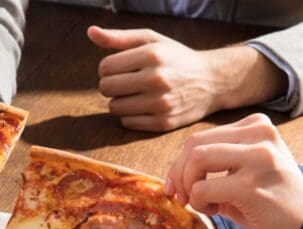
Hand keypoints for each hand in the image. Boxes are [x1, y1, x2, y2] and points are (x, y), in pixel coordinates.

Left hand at [88, 27, 284, 131]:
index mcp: (152, 55)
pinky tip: (144, 106)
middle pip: (106, 88)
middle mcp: (157, 79)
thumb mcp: (152, 40)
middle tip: (125, 82)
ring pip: (114, 107)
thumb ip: (119, 37)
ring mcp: (160, 103)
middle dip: (111, 85)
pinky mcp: (163, 122)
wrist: (212, 81)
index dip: (108, 68)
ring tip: (136, 94)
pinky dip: (130, 116)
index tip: (120, 68)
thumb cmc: (176, 58)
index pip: (105, 67)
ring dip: (120, 101)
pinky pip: (127, 122)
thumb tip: (90, 31)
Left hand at [163, 114, 302, 228]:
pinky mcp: (252, 185)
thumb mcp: (245, 172)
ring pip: (196, 160)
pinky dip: (200, 204)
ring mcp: (259, 158)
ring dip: (189, 188)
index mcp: (258, 126)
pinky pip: (202, 188)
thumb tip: (174, 173)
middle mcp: (261, 134)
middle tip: (182, 198)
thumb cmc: (271, 204)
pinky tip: (216, 211)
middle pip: (194, 145)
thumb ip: (216, 164)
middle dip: (179, 175)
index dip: (180, 164)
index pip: (201, 137)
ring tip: (204, 204)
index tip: (178, 187)